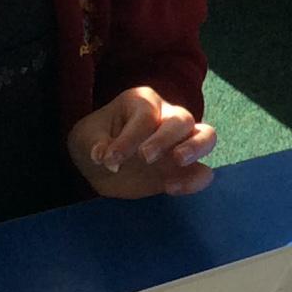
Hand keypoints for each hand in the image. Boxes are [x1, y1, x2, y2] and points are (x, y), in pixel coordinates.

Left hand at [70, 87, 215, 196]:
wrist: (102, 166)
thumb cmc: (95, 141)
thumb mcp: (85, 137)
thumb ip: (94, 143)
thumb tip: (103, 155)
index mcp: (142, 101)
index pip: (145, 116)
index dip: (130, 137)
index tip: (110, 159)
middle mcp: (168, 116)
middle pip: (181, 119)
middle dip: (165, 138)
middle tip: (145, 157)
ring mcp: (182, 142)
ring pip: (206, 135)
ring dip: (196, 148)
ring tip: (178, 161)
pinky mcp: (187, 169)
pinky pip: (203, 171)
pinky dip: (194, 180)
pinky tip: (171, 189)